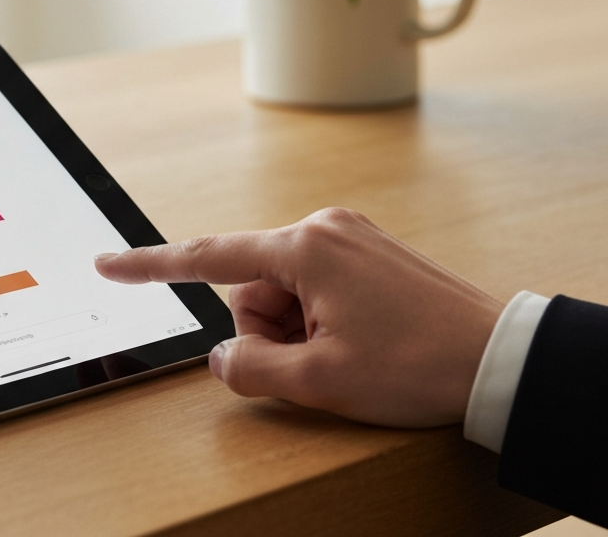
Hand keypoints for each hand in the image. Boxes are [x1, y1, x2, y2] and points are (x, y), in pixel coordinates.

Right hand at [95, 208, 502, 427]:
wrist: (500, 358)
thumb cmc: (418, 365)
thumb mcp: (321, 382)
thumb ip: (250, 369)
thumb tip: (220, 359)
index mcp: (305, 247)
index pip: (207, 257)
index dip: (150, 266)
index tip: (108, 265)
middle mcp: (322, 226)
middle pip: (252, 286)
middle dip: (268, 330)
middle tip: (317, 361)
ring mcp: (347, 235)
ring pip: (284, 289)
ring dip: (297, 328)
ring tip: (346, 351)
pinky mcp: (366, 249)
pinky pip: (315, 283)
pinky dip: (320, 317)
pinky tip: (360, 339)